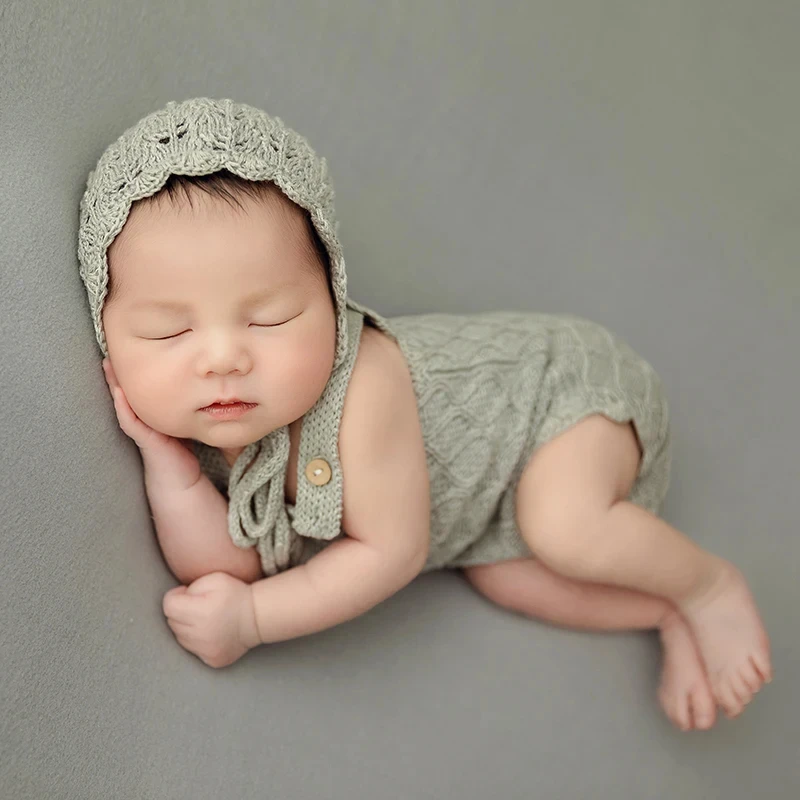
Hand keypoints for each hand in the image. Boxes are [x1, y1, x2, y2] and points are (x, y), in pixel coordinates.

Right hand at [102, 358, 198, 488]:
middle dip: (119, 370)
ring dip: (115, 384)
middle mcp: (142, 417)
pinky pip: (131, 421)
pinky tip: (119, 393)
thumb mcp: (183, 419)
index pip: (139, 385)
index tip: (126, 343)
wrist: (180, 478)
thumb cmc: (182, 448)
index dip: (132, 366)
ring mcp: (141, 428)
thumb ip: (185, 402)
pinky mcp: (145, 440)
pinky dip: (124, 407)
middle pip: (127, 389)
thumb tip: (201, 379)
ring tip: (107, 364)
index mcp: (150, 411)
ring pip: (124, 402)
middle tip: (109, 347)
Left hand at [162, 572, 261, 667]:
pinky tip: (210, 631)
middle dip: (180, 612)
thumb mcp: (215, 578)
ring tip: (203, 618)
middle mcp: (201, 634)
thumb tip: (176, 601)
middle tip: (197, 605)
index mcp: (201, 612)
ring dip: (186, 627)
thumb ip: (191, 587)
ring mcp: (206, 651)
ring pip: (180, 637)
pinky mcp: (211, 660)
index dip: (175, 596)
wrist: (258, 617)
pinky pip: (192, 650)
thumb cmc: (236, 594)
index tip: (186, 593)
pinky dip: (196, 641)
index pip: (168, 606)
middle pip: (172, 622)